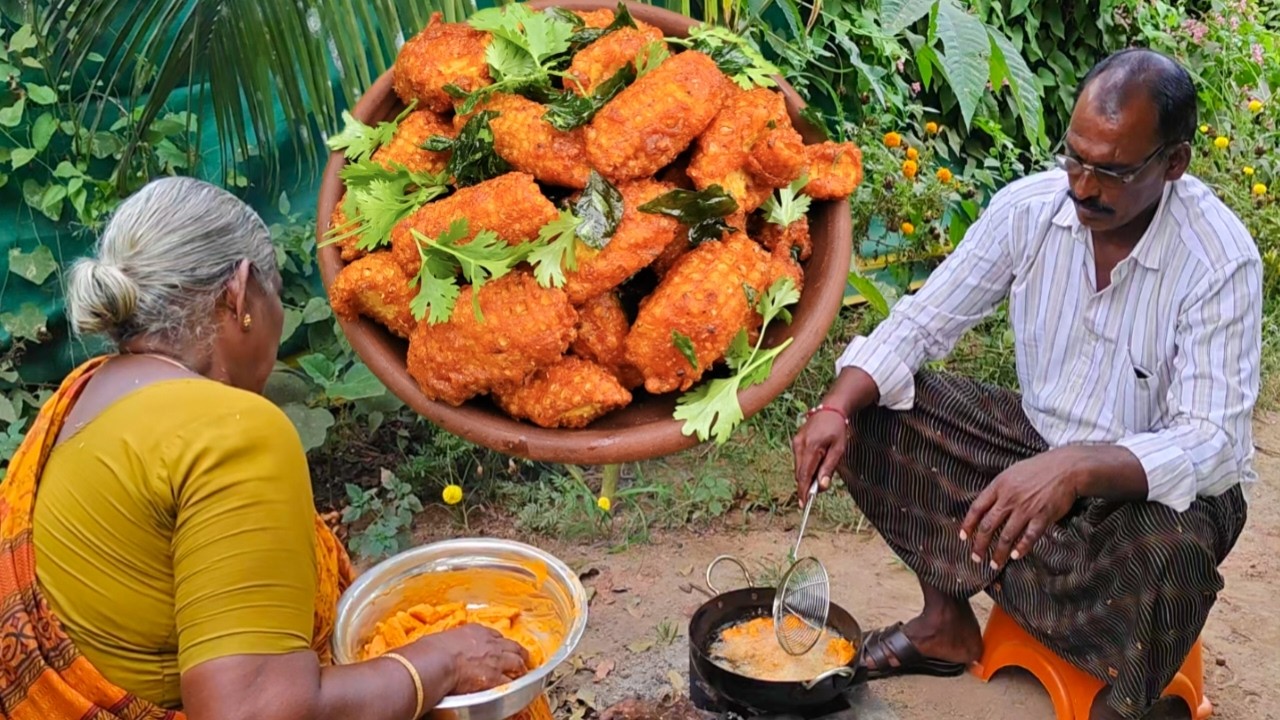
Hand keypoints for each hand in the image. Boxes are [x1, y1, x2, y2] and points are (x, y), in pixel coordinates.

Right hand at [417, 624, 530, 694]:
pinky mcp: (495, 678)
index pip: (495, 635)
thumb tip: (443, 648)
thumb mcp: (444, 637)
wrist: (437, 661)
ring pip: (517, 662)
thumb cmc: (432, 650)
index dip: (499, 643)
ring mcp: (495, 660)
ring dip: (521, 668)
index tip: (499, 647)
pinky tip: (515, 689)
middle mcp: (490, 643)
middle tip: (521, 657)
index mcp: (477, 631)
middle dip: (518, 652)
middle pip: (512, 646)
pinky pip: (510, 683)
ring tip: (522, 672)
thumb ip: (452, 642)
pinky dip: (513, 686)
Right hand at [791, 409, 847, 505]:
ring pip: (798, 467)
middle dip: (807, 485)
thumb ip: (829, 468)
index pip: (804, 475)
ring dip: (807, 475)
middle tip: (819, 489)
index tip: (803, 504)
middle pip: (799, 473)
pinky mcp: (796, 442)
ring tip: (821, 472)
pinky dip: (806, 467)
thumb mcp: (839, 449)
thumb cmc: (837, 429)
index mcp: (811, 447)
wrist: (831, 409)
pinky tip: (817, 463)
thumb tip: (822, 486)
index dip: (803, 491)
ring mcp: (796, 443)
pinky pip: (799, 460)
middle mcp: (799, 445)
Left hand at [960, 449, 1083, 570]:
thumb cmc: (1037, 470)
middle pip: (988, 526)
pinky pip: (1029, 536)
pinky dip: (1022, 548)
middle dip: (980, 545)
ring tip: (994, 564)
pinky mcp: (1043, 516)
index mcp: (998, 486)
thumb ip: (998, 491)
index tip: (963, 538)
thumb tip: (986, 508)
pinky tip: (1015, 556)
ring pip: (1007, 536)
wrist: (1065, 468)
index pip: (977, 508)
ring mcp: (1026, 508)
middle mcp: (1009, 498)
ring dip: (999, 553)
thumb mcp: (1011, 474)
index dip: (968, 524)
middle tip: (975, 558)